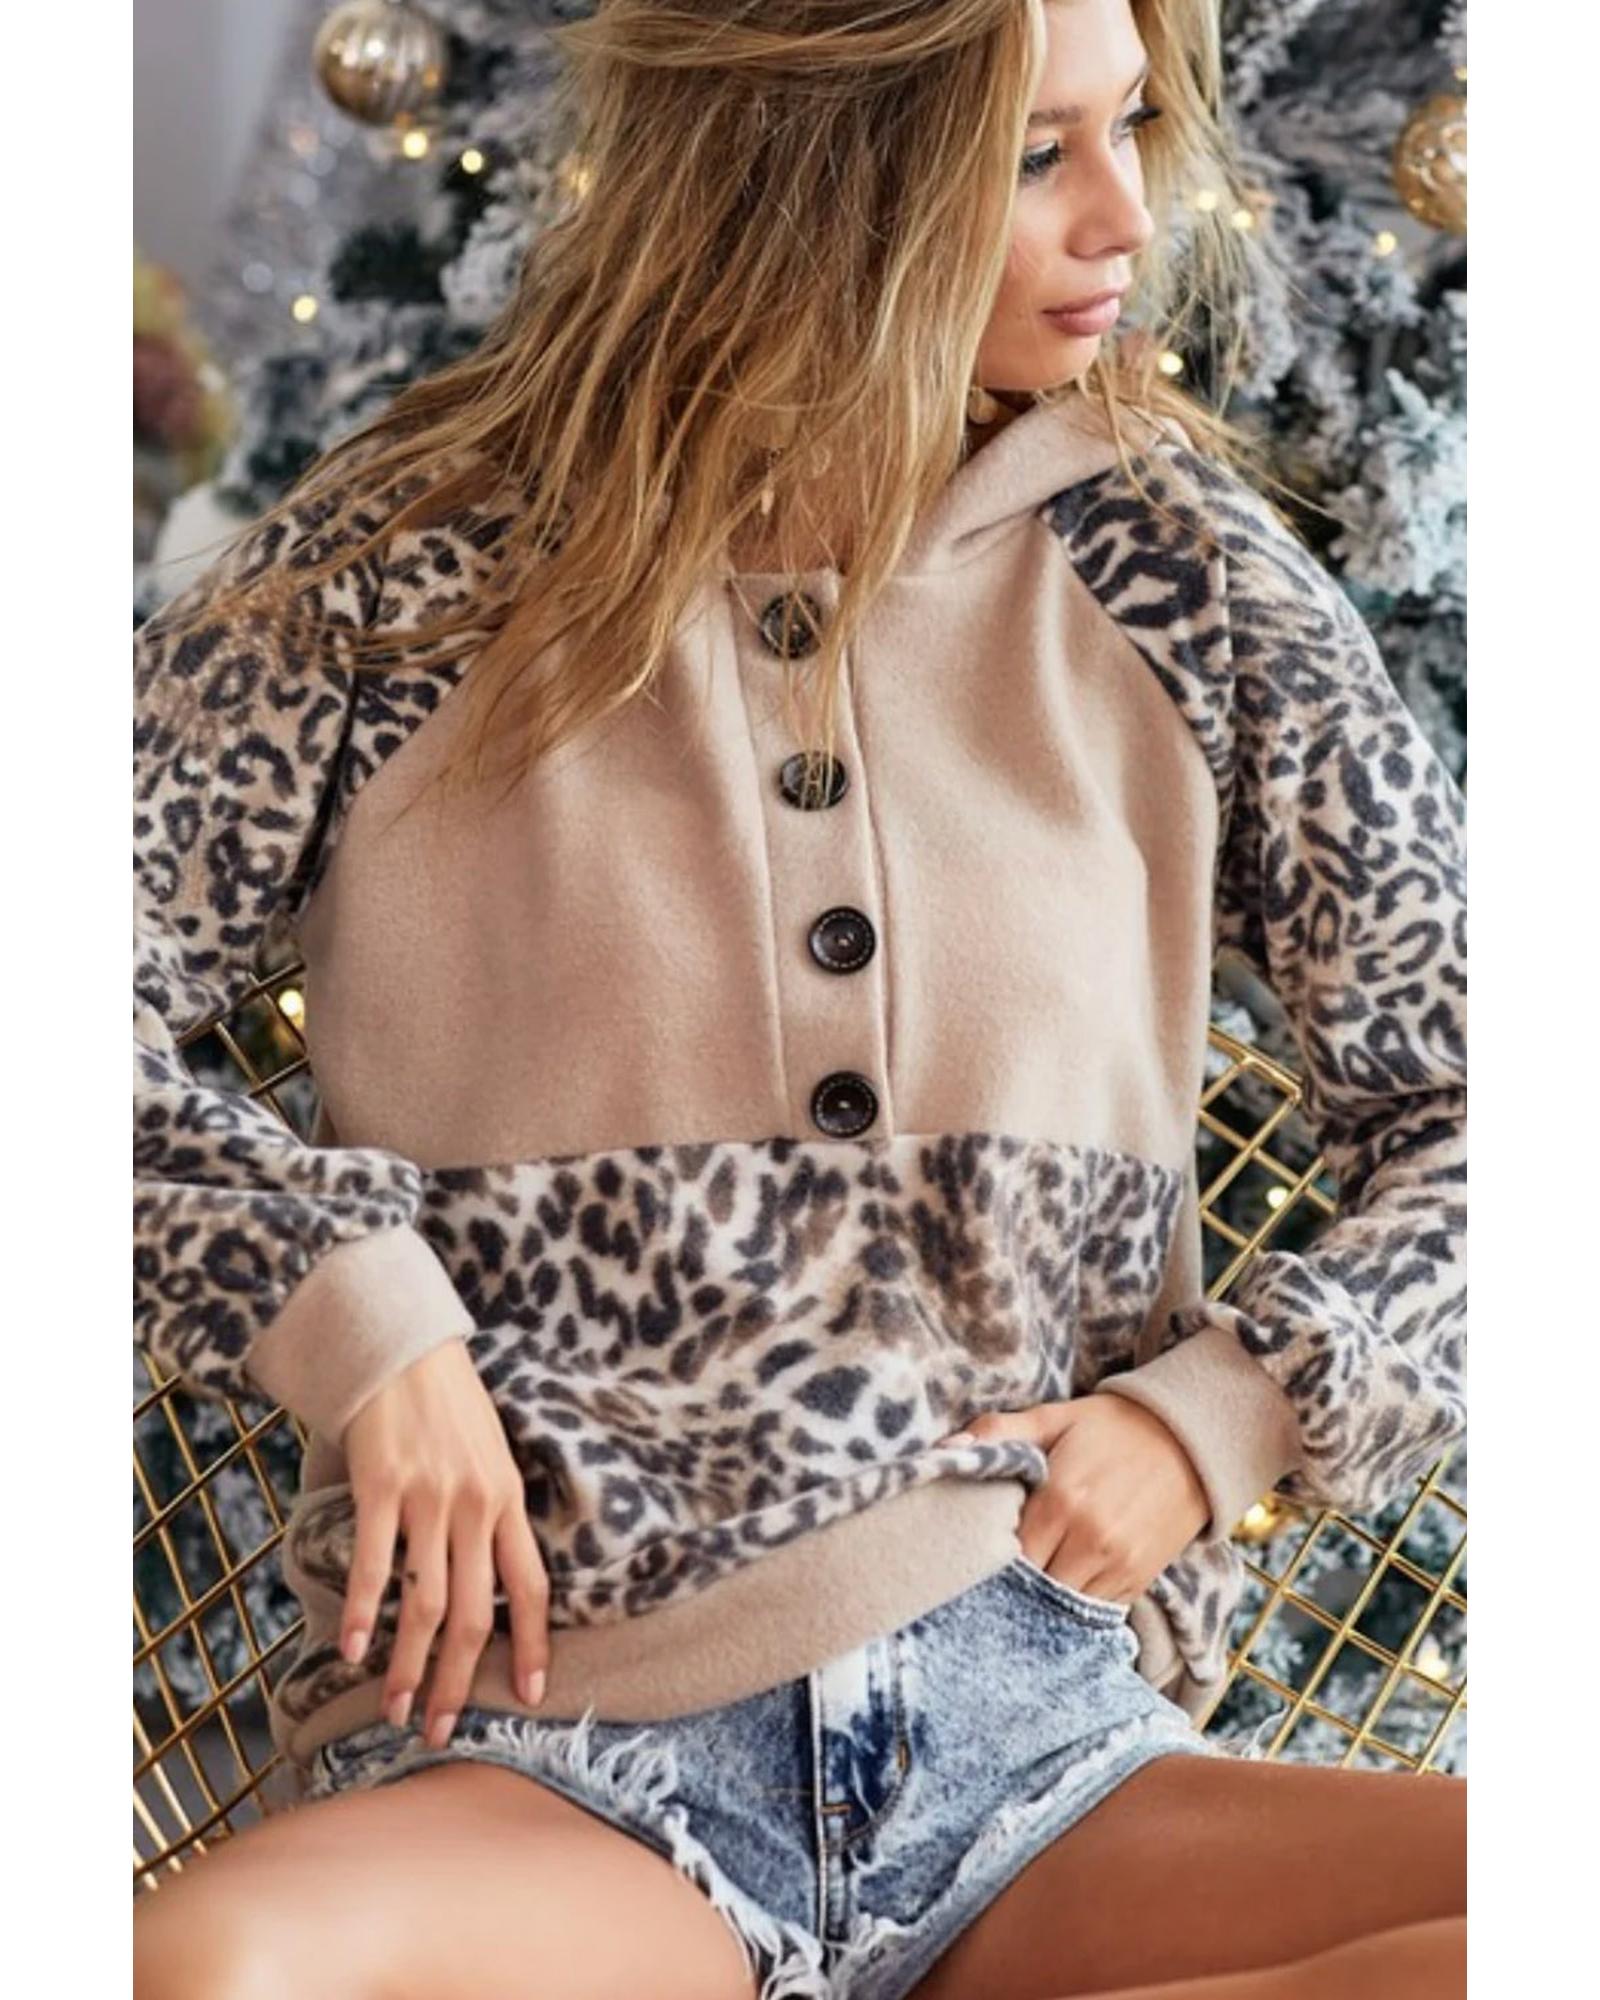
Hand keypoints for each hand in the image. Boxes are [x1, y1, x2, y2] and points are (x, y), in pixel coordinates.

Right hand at [337, 1336, 550, 1749]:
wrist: (403, 1347)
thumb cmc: (448, 1405)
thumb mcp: (491, 1455)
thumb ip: (493, 1513)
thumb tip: (493, 1578)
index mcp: (507, 1500)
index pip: (532, 1587)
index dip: (534, 1645)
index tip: (531, 1696)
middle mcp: (474, 1505)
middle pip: (474, 1614)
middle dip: (459, 1682)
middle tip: (441, 1730)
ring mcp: (428, 1497)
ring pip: (424, 1603)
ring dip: (407, 1667)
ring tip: (394, 1709)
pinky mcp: (381, 1486)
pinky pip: (373, 1564)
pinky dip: (361, 1613)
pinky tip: (350, 1650)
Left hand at [937, 1395, 1209, 1602]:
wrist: (1190, 1439)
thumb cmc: (1111, 1427)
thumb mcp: (1053, 1418)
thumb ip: (997, 1433)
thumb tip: (944, 1448)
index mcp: (1059, 1500)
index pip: (1005, 1556)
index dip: (984, 1561)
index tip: (968, 1559)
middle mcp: (1089, 1540)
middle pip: (1031, 1589)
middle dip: (1009, 1588)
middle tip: (988, 1583)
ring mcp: (1117, 1565)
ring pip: (1062, 1609)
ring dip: (1041, 1604)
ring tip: (1019, 1594)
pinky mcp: (1139, 1580)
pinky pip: (1096, 1611)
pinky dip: (1074, 1607)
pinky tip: (1060, 1591)